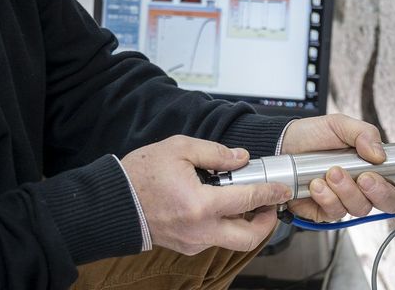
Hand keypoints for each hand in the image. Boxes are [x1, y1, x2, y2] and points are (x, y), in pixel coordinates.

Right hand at [121, 136, 290, 254]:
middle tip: (271, 205)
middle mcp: (200, 230)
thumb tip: (241, 157)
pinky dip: (226, 226)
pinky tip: (223, 208)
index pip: (249, 200)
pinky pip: (215, 239)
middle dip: (267, 223)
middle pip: (249, 238)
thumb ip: (215, 153)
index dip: (271, 193)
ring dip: (246, 225)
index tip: (282, 189)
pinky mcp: (186, 246)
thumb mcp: (179, 149)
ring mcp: (193, 242)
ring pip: (233, 241)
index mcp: (201, 205)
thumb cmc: (140, 175)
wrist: (113, 203)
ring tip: (247, 202)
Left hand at [280, 114, 394, 221]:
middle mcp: (364, 186)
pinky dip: (327, 198)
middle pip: (389, 202)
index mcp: (375, 165)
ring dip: (347, 191)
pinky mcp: (326, 211)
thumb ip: (363, 134)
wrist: (281, 145)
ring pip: (361, 208)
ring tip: (332, 172)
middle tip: (365, 177)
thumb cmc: (312, 135)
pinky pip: (335, 213)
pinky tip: (317, 185)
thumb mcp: (340, 125)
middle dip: (380, 191)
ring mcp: (346, 199)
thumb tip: (380, 154)